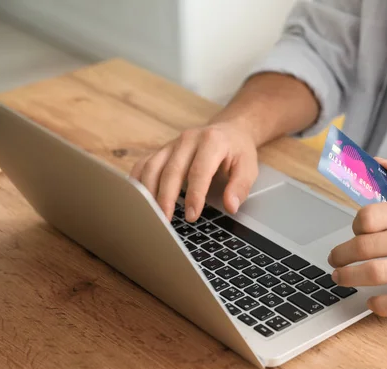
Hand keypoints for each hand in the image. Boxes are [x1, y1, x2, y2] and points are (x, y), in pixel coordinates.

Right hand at [130, 120, 258, 221]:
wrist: (230, 130)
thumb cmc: (238, 151)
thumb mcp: (249, 167)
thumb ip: (240, 187)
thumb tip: (230, 206)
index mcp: (212, 141)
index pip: (199, 171)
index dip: (194, 195)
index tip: (192, 215)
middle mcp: (188, 139)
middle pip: (171, 170)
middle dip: (166, 198)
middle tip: (166, 221)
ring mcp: (172, 144)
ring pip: (152, 167)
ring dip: (149, 192)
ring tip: (151, 215)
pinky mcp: (162, 150)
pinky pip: (144, 164)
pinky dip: (138, 181)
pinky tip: (137, 199)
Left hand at [328, 158, 386, 316]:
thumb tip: (376, 161)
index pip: (369, 217)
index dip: (355, 225)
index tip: (356, 231)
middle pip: (365, 246)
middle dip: (341, 255)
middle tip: (334, 259)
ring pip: (375, 273)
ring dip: (349, 277)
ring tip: (340, 277)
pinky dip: (379, 304)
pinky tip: (370, 301)